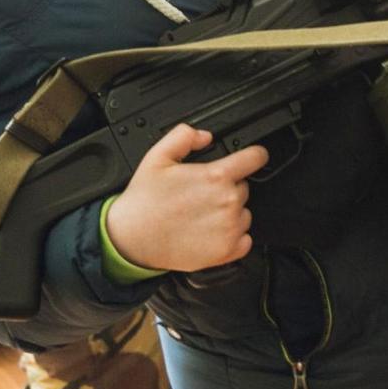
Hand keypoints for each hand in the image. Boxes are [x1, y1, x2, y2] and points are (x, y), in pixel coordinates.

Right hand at [105, 124, 267, 273]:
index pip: (255, 158)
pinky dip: (233, 236)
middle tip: (202, 194)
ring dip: (230, 212)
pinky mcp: (226, 251)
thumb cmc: (144, 200)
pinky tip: (210, 232)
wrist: (132, 237)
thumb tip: (205, 136)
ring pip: (244, 213)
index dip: (255, 154)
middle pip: (244, 187)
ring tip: (203, 214)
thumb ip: (184, 137)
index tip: (252, 157)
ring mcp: (229, 229)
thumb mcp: (157, 156)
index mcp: (215, 177)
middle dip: (228, 187)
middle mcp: (227, 203)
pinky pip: (244, 239)